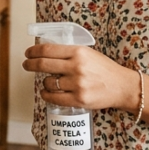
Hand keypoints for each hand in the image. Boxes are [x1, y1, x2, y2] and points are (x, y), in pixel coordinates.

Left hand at [23, 44, 138, 111]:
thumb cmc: (105, 69)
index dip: (33, 52)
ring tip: (47, 82)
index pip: (48, 50)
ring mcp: (77, 84)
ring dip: (44, 82)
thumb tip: (46, 54)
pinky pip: (54, 98)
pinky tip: (46, 92)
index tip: (28, 54)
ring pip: (48, 82)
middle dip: (30, 64)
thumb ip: (70, 53)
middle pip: (43, 65)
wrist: (122, 86)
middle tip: (26, 65)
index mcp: (79, 52)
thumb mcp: (89, 54)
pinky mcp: (79, 99)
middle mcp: (77, 67)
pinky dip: (46, 95)